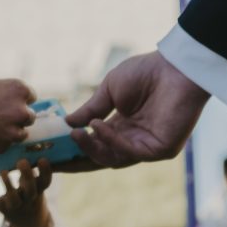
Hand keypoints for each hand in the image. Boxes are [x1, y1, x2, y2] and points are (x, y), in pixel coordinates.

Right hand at [0, 78, 36, 154]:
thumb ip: (3, 96)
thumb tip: (11, 105)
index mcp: (19, 88)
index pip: (30, 97)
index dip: (16, 101)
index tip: (4, 104)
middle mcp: (21, 110)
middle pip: (28, 117)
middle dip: (14, 118)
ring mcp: (13, 131)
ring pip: (19, 134)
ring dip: (6, 133)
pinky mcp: (1, 147)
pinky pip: (4, 146)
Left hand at [0, 159, 52, 226]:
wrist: (29, 224)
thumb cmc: (31, 196)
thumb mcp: (37, 186)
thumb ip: (33, 172)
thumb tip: (23, 149)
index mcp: (38, 191)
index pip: (44, 182)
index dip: (45, 172)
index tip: (42, 159)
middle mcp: (27, 200)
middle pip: (30, 190)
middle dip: (27, 176)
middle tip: (23, 161)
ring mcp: (14, 206)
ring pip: (13, 199)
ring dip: (8, 185)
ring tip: (3, 171)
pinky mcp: (1, 209)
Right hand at [65, 51, 209, 167]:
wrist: (174, 67)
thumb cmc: (145, 73)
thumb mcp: (109, 90)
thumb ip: (90, 109)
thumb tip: (67, 123)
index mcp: (122, 126)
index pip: (96, 144)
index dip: (74, 148)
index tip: (51, 151)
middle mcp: (133, 139)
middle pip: (101, 157)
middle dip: (77, 159)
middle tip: (54, 158)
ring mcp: (147, 146)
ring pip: (113, 159)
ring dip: (92, 147)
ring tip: (76, 133)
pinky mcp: (160, 150)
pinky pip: (130, 152)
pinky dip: (111, 141)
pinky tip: (97, 125)